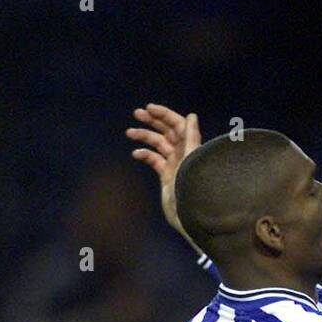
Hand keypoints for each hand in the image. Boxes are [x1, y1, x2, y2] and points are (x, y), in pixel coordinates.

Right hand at [126, 104, 201, 236]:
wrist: (188, 213)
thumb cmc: (191, 185)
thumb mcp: (191, 158)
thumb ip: (191, 137)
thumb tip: (191, 116)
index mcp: (189, 145)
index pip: (177, 124)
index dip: (164, 114)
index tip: (148, 108)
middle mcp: (182, 151)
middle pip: (167, 131)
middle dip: (152, 121)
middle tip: (136, 113)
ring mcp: (174, 163)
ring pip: (158, 144)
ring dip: (144, 136)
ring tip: (129, 132)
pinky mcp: (166, 174)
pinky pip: (154, 160)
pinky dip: (145, 154)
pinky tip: (136, 154)